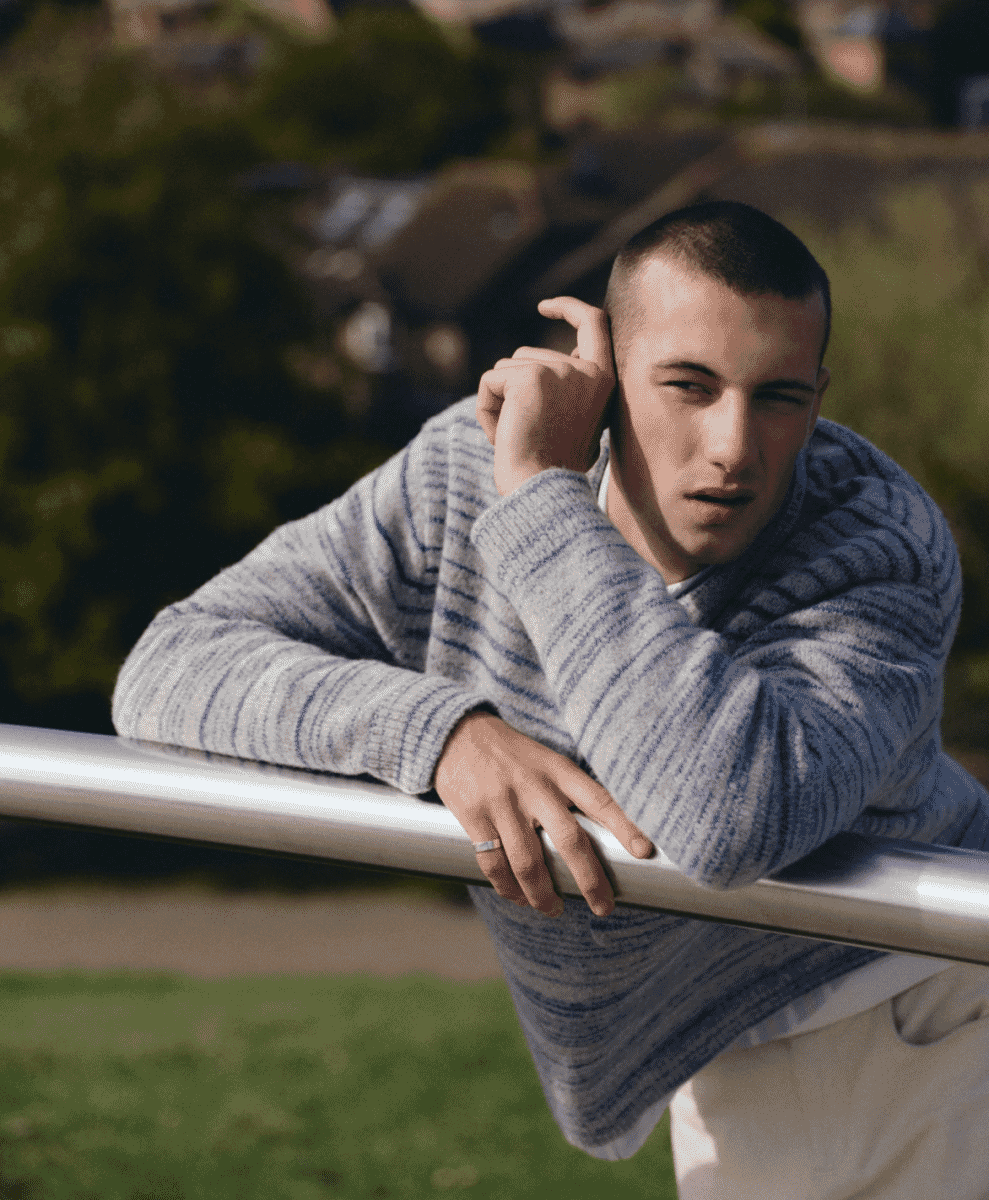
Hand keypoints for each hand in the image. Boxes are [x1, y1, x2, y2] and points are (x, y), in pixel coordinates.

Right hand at [434, 710, 652, 917]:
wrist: (455, 734)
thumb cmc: (510, 753)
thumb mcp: (545, 760)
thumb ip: (568, 791)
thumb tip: (599, 836)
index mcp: (557, 770)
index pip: (598, 798)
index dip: (624, 825)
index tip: (645, 851)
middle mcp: (533, 786)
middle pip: (569, 841)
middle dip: (590, 880)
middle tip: (604, 906)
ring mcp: (502, 802)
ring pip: (529, 862)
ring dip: (543, 895)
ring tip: (553, 909)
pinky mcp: (474, 816)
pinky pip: (493, 863)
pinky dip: (508, 888)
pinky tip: (518, 896)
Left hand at [476, 297, 614, 495]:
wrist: (542, 492)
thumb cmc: (555, 469)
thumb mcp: (578, 423)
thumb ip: (572, 389)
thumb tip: (559, 361)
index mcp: (603, 380)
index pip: (593, 324)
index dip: (569, 308)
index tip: (546, 307)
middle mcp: (585, 370)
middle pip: (526, 355)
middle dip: (512, 390)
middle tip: (524, 433)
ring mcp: (559, 370)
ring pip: (505, 368)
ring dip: (498, 402)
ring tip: (516, 436)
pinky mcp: (530, 378)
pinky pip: (490, 381)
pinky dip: (485, 409)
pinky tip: (500, 435)